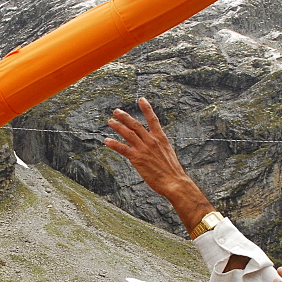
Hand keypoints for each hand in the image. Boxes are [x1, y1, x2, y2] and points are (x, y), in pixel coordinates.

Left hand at [103, 98, 214, 230]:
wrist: (174, 182)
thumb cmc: (172, 171)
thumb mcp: (168, 153)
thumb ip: (160, 147)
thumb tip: (156, 145)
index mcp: (161, 138)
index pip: (153, 119)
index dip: (146, 108)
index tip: (141, 99)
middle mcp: (151, 141)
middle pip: (136, 125)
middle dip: (125, 117)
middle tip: (116, 111)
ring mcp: (144, 149)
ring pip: (128, 134)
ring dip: (118, 127)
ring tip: (110, 122)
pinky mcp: (137, 159)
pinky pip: (123, 149)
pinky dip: (114, 144)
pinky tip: (107, 140)